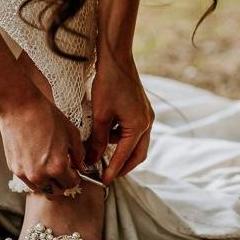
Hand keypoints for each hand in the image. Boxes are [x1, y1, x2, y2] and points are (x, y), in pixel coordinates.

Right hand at [0, 87, 85, 198]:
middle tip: (63, 172)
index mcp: (57, 167)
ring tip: (49, 165)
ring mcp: (25, 173)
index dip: (75, 177)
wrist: (20, 107)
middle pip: (55, 192)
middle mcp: (40, 174)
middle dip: (62, 183)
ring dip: (47, 181)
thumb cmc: (46, 116)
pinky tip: (36, 160)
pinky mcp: (14, 168)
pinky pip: (27, 179)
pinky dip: (34, 175)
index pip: (71, 184)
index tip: (74, 171)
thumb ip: (79, 154)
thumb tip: (80, 165)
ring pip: (40, 188)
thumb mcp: (71, 133)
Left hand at [88, 54, 153, 185]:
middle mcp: (147, 122)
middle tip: (107, 175)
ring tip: (101, 154)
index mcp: (138, 126)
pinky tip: (106, 135)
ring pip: (136, 143)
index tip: (102, 182)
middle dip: (123, 166)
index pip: (125, 157)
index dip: (113, 171)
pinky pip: (133, 131)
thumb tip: (92, 160)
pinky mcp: (141, 109)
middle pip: (138, 154)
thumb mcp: (100, 115)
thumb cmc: (108, 83)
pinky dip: (121, 138)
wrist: (116, 57)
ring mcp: (146, 115)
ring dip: (121, 151)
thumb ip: (98, 140)